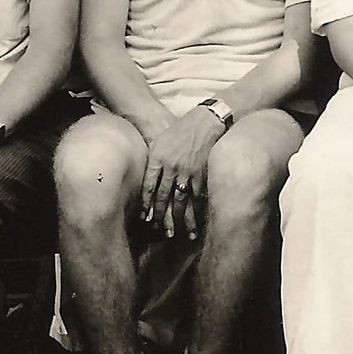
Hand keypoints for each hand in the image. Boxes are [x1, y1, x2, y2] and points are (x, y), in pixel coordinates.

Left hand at [141, 106, 228, 237]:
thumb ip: (154, 161)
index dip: (147, 205)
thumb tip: (149, 182)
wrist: (206, 120)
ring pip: (181, 201)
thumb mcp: (161, 141)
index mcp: (158, 158)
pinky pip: (197, 195)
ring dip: (180, 219)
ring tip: (179, 234)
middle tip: (161, 231)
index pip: (149, 187)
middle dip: (162, 217)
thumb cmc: (181, 129)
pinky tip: (196, 220)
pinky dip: (196, 209)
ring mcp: (188, 171)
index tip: (146, 219)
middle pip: (164, 197)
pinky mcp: (203, 173)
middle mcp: (171, 167)